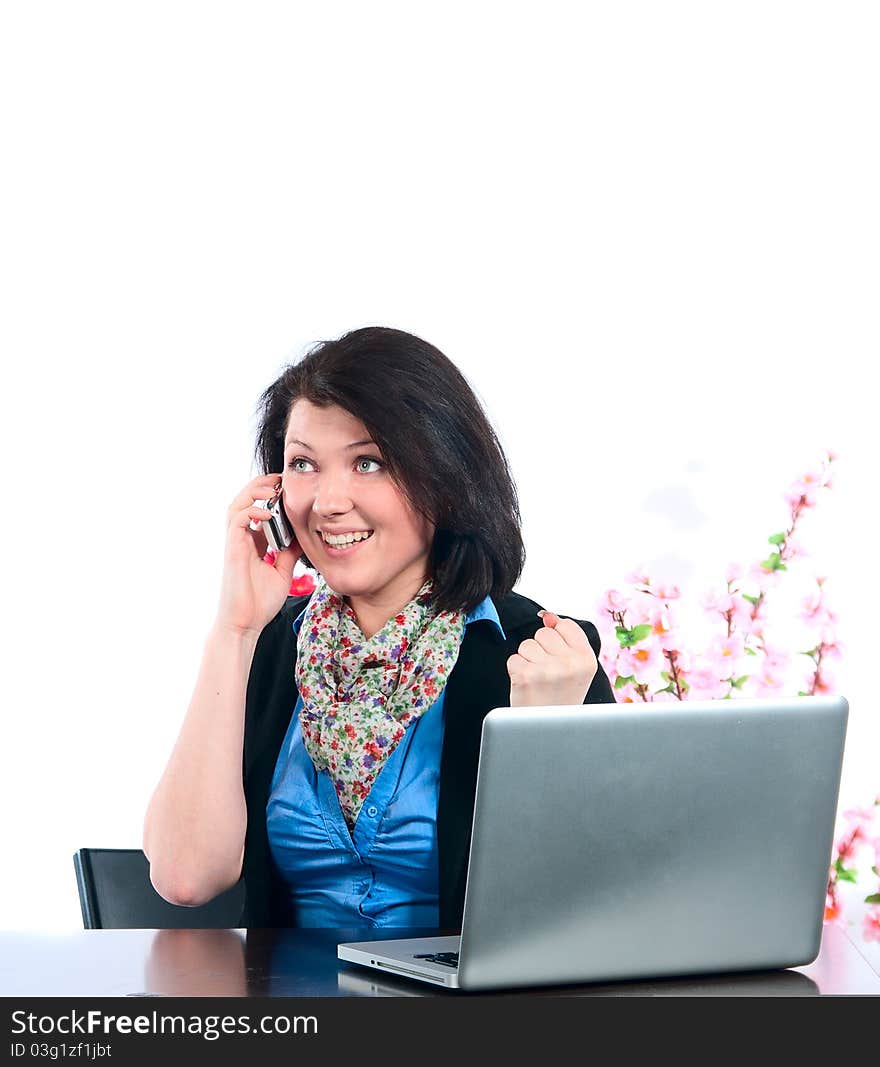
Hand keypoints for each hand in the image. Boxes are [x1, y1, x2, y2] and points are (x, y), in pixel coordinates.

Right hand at [214, 473, 301, 635]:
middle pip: (245, 500)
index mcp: (253, 542)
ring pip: (237, 504)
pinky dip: (252, 512)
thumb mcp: (283, 571)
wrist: (246, 624)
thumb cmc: (261, 602)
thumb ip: (289, 552)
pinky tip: (268, 514)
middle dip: (262, 485)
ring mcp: (235, 543)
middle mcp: (242, 539)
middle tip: (282, 480)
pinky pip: (237, 521)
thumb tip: (305, 535)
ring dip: (255, 492)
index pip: (258, 508)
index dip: (271, 495)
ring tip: (274, 489)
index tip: (291, 490)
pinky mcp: (232, 550)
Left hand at [506, 610, 597, 707]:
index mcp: (587, 660)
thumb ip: (566, 640)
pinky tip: (527, 687)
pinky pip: (513, 658)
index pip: (566, 625)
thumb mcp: (575, 670)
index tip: (558, 659)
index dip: (557, 640)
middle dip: (541, 650)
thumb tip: (547, 616)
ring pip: (527, 644)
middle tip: (547, 675)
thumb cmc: (561, 698)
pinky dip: (516, 671)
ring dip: (528, 660)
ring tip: (537, 682)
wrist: (549, 735)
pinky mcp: (525, 675)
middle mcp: (570, 663)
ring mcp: (548, 670)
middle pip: (543, 633)